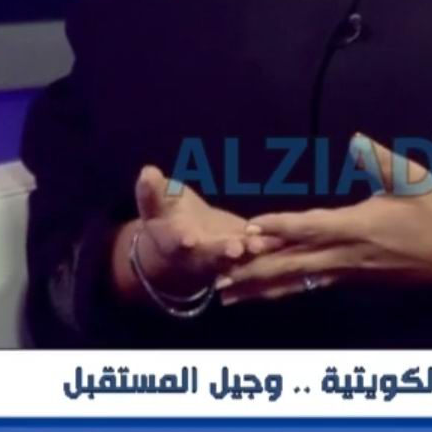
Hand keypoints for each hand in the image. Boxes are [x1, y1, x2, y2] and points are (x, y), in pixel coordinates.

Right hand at [129, 164, 287, 293]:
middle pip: (210, 256)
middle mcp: (199, 255)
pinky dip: (270, 245)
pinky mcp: (245, 252)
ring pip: (238, 259)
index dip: (181, 241)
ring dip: (249, 253)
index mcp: (174, 241)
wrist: (185, 237)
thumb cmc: (168, 213)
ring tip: (260, 245)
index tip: (188, 239)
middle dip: (222, 252)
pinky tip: (283, 238)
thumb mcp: (156, 202)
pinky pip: (258, 250)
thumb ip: (152, 190)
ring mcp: (224, 258)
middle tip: (234, 248)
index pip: (175, 242)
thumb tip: (147, 172)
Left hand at [217, 133, 431, 304]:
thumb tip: (354, 138)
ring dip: (260, 288)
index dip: (281, 227)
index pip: (312, 227)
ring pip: (296, 282)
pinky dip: (283, 291)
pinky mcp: (352, 280)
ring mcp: (348, 272)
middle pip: (293, 264)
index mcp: (360, 227)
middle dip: (254, 270)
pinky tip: (264, 294)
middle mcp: (348, 255)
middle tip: (217, 276)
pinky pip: (309, 287)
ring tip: (225, 295)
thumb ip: (381, 160)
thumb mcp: (415, 179)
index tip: (251, 229)